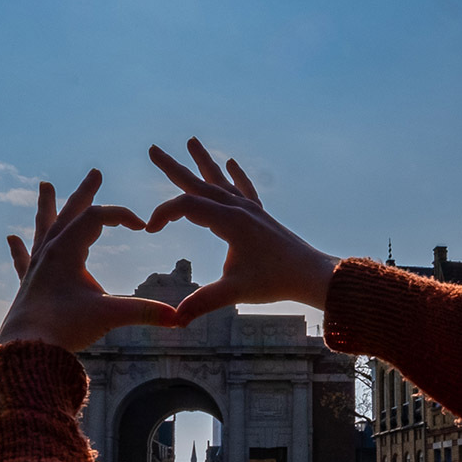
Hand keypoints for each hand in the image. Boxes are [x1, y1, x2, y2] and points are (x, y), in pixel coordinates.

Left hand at [0, 169, 177, 350]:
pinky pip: (24, 260)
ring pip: (44, 229)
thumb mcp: (109, 316)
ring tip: (44, 186)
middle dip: (85, 193)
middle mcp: (50, 252)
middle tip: (94, 173)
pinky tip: (11, 239)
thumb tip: (180, 319)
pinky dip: (19, 249)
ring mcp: (37, 268)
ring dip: (47, 207)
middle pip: (70, 213)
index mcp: (67, 250)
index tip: (143, 227)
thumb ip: (145, 312)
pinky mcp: (29, 286)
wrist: (25, 351)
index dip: (122, 216)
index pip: (97, 217)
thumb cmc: (63, 329)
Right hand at [147, 138, 338, 325]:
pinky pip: (244, 190)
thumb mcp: (236, 292)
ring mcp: (251, 211)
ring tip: (192, 141)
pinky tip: (231, 163)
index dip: (163, 214)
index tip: (149, 231)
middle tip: (153, 149)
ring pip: (221, 181)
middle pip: (200, 183)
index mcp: (230, 222)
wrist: (312, 275)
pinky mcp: (261, 217)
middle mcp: (239, 209)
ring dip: (204, 163)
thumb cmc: (276, 281)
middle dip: (174, 168)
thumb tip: (175, 319)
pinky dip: (235, 176)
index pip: (186, 206)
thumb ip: (203, 302)